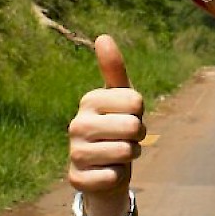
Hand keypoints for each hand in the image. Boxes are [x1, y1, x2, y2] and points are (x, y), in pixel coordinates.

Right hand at [67, 34, 145, 215]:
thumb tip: (103, 36)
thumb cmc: (117, 127)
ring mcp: (74, 153)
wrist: (104, 170)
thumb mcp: (120, 97)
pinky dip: (118, 176)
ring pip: (126, 152)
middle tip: (124, 139)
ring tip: (117, 154)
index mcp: (89, 100)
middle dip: (137, 136)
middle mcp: (76, 124)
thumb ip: (114, 69)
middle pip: (133, 127)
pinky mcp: (77, 179)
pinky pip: (114, 176)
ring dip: (130, 156)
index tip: (127, 117)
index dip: (140, 112)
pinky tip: (106, 172)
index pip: (136, 101)